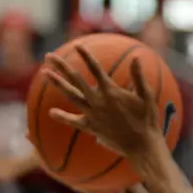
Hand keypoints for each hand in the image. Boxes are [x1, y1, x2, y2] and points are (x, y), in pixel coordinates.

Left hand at [44, 49, 161, 157]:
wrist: (142, 146)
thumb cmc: (147, 120)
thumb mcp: (146, 97)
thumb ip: (138, 76)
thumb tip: (136, 57)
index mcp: (111, 92)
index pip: (95, 69)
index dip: (86, 56)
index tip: (77, 45)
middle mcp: (98, 101)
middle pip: (75, 80)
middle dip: (61, 66)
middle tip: (48, 55)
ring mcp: (93, 114)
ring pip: (71, 96)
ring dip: (57, 83)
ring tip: (45, 72)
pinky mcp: (91, 127)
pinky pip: (74, 121)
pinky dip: (63, 117)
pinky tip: (51, 112)